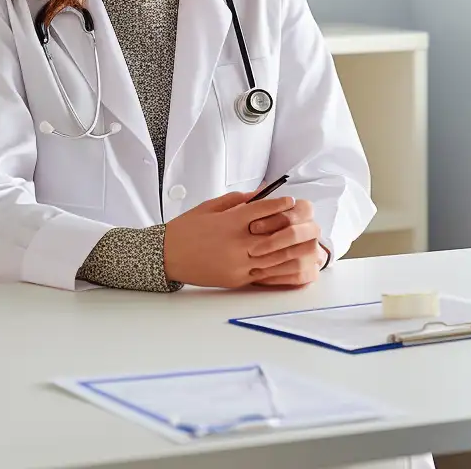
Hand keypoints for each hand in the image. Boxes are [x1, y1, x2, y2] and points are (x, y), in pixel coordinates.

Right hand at [162, 192, 321, 289]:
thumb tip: (263, 190)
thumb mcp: (212, 206)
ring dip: (290, 250)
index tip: (292, 200)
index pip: (264, 211)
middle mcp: (236, 244)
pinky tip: (289, 262)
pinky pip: (262, 274)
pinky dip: (277, 268)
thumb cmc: (187, 228)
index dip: (280, 204)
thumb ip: (240, 199)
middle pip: (274, 235)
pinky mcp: (234, 280)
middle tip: (305, 221)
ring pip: (272, 258)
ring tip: (304, 243)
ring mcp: (236, 265)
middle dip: (291, 228)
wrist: (165, 256)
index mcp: (231, 223)